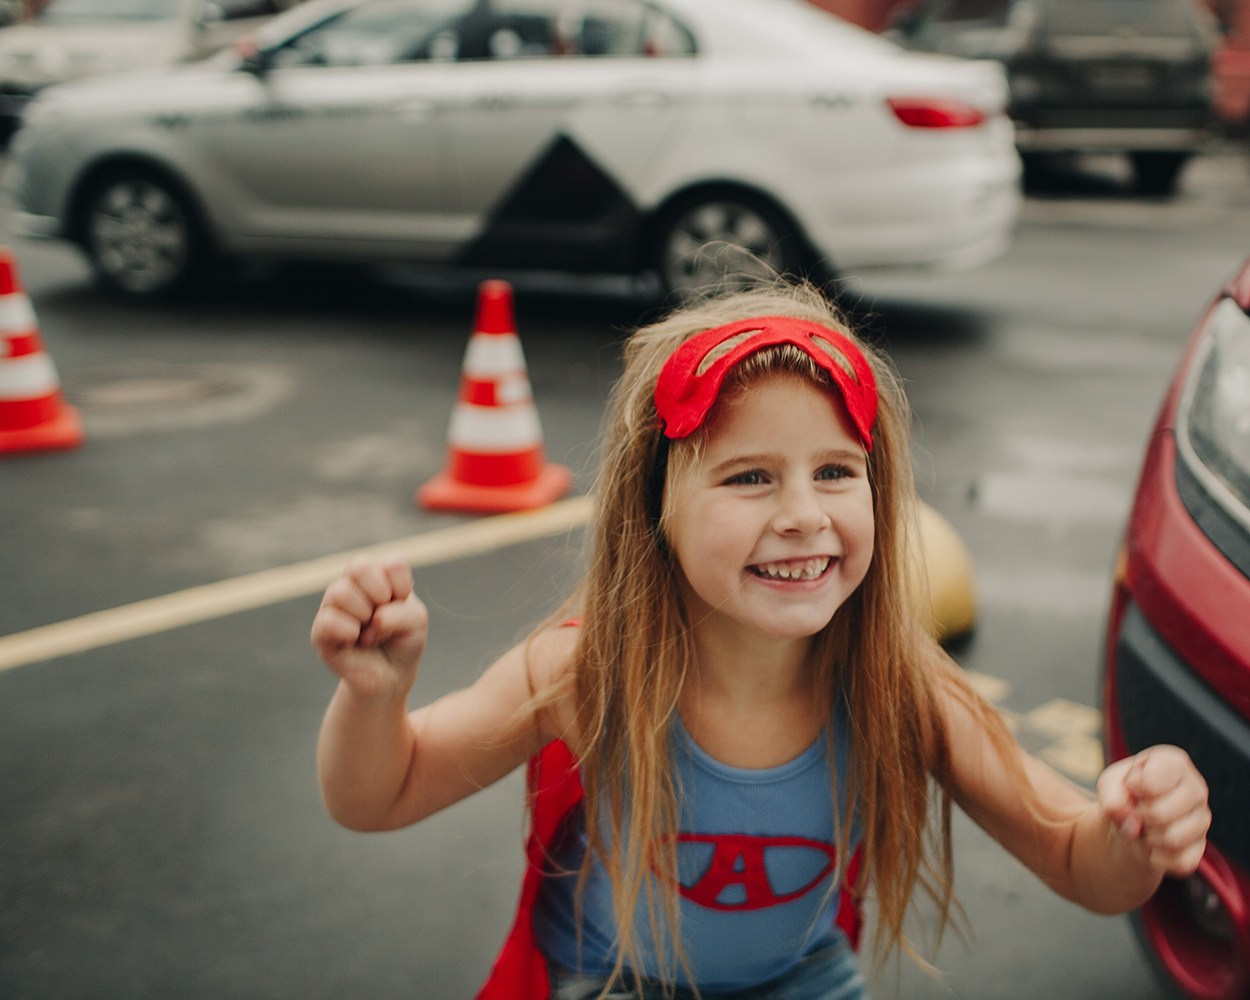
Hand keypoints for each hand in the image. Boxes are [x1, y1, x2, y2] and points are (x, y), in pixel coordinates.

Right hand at [311, 555, 428, 698]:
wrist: (390, 676)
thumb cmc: (402, 642)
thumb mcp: (416, 622)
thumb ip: (402, 612)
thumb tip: (372, 619)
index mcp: (378, 575)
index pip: (390, 564)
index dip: (402, 588)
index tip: (402, 605)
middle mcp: (352, 585)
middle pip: (358, 567)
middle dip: (379, 594)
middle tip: (381, 616)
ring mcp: (333, 606)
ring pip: (340, 592)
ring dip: (363, 615)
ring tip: (369, 633)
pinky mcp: (320, 632)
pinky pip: (328, 621)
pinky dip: (349, 632)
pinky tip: (355, 641)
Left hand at [1098, 745, 1209, 877]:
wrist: (1129, 821)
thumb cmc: (1123, 793)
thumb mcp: (1109, 784)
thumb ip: (1112, 796)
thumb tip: (1133, 825)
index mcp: (1174, 763)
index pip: (1151, 782)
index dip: (1132, 788)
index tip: (1131, 785)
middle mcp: (1196, 788)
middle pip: (1160, 813)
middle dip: (1138, 816)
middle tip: (1136, 810)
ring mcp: (1202, 819)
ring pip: (1172, 839)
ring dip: (1147, 837)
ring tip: (1144, 826)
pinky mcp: (1200, 848)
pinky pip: (1179, 861)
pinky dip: (1156, 857)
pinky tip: (1153, 844)